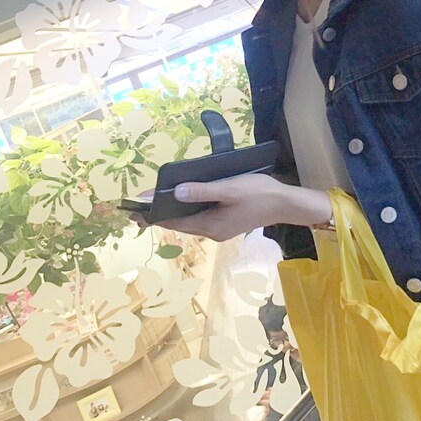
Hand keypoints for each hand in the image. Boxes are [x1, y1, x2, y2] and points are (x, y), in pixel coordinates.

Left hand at [130, 174, 331, 241]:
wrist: (285, 203)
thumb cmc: (258, 194)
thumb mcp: (229, 189)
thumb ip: (202, 191)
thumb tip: (176, 191)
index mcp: (210, 225)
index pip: (174, 221)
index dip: (154, 214)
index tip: (135, 210)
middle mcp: (212, 232)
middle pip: (180, 223)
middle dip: (161, 213)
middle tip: (141, 203)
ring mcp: (220, 229)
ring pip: (190, 221)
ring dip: (175, 211)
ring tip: (157, 200)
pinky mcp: (227, 223)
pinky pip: (201, 217)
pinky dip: (190, 210)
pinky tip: (186, 199)